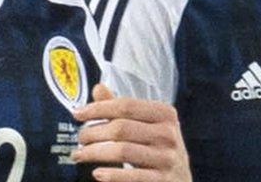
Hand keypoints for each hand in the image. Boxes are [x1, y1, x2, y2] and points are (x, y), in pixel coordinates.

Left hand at [71, 83, 191, 181]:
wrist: (182, 181)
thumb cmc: (160, 149)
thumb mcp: (148, 125)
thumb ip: (123, 108)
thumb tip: (98, 88)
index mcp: (165, 114)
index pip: (126, 105)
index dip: (98, 108)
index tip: (78, 114)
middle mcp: (168, 134)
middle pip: (121, 128)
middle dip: (93, 133)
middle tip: (79, 139)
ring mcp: (167, 158)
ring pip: (122, 151)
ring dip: (95, 153)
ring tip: (80, 155)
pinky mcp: (163, 180)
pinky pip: (132, 176)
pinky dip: (111, 175)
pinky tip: (97, 173)